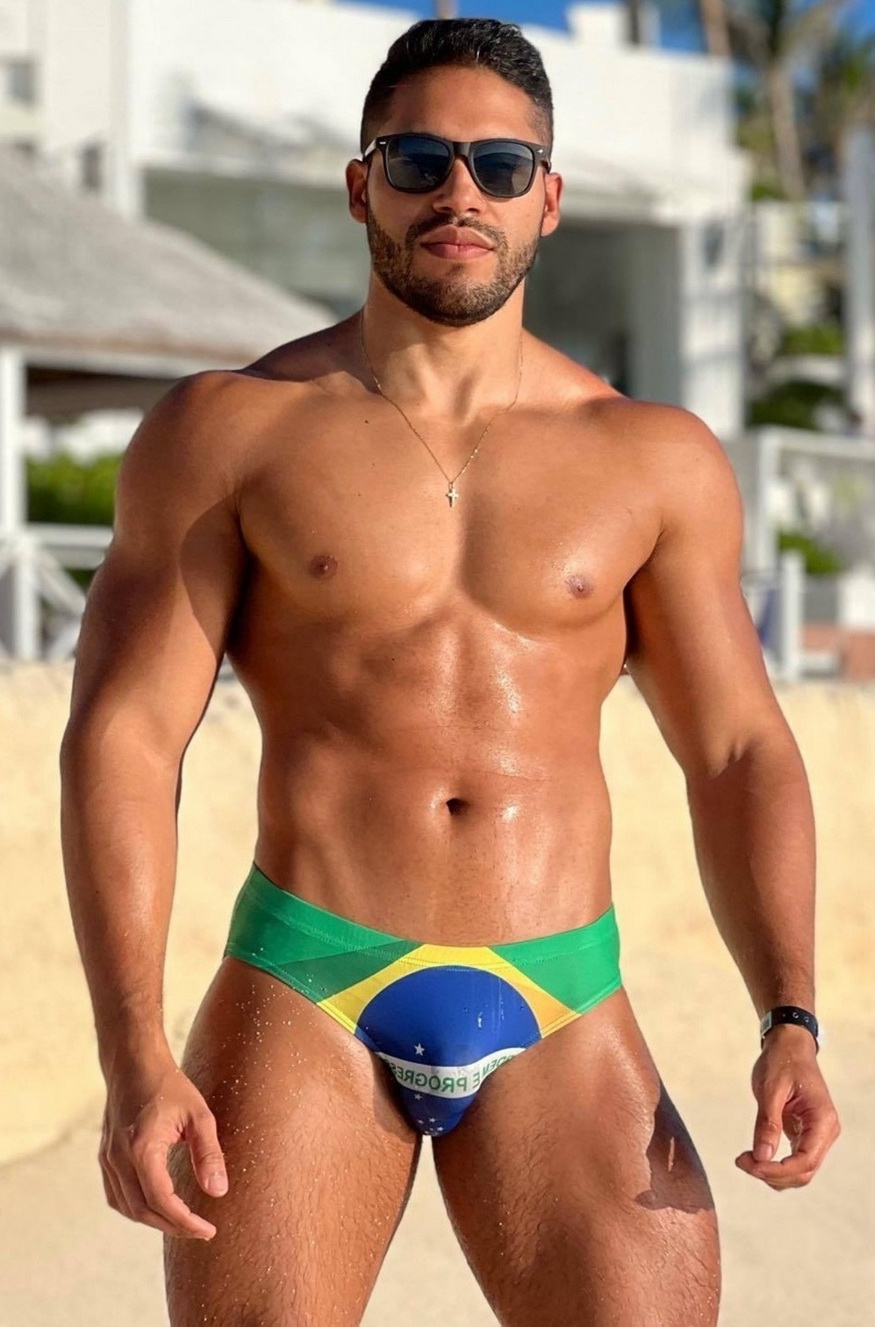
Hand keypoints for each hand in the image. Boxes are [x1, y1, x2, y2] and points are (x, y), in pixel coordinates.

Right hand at [100, 1057, 227, 1238]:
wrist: (134, 1062)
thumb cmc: (170, 1085)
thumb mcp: (199, 1115)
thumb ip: (209, 1154)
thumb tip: (218, 1192)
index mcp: (142, 1149)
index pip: (162, 1201)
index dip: (185, 1221)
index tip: (208, 1230)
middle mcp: (119, 1159)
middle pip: (143, 1210)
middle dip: (172, 1226)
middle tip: (201, 1231)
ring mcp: (108, 1159)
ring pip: (127, 1207)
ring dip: (154, 1220)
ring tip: (183, 1222)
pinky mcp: (105, 1157)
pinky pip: (117, 1195)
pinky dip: (136, 1208)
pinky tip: (156, 1207)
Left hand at [735, 1024, 839, 1189]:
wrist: (789, 1045)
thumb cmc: (783, 1060)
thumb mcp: (771, 1089)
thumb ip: (768, 1123)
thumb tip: (761, 1157)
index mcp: (822, 1121)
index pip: (805, 1161)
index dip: (778, 1170)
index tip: (750, 1164)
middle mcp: (825, 1132)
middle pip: (804, 1172)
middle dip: (772, 1174)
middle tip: (742, 1161)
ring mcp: (817, 1135)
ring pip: (799, 1172)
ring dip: (773, 1174)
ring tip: (745, 1160)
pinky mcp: (805, 1134)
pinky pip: (794, 1160)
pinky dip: (775, 1165)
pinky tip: (754, 1157)